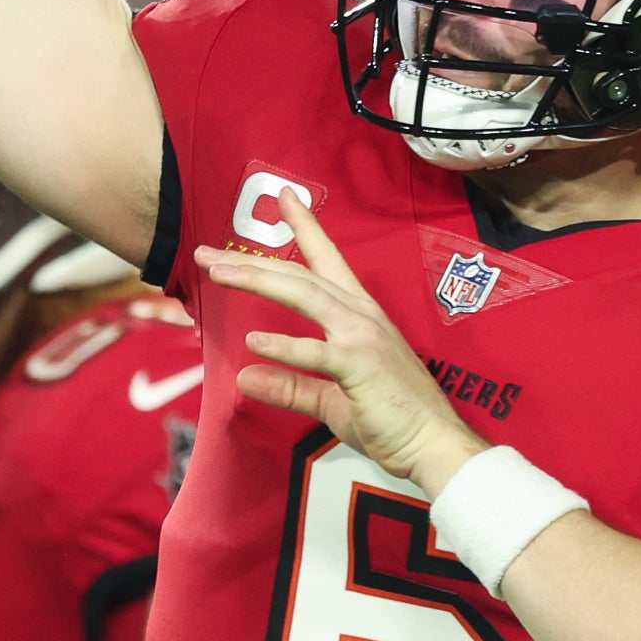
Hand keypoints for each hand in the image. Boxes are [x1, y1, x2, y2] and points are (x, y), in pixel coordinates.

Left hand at [197, 197, 485, 494]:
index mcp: (358, 316)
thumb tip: (245, 377)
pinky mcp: (362, 366)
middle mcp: (361, 316)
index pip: (327, 261)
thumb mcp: (331, 400)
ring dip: (259, 280)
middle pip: (300, 276)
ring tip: (218, 274)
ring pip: (305, 296)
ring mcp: (363, 337)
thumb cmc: (392, 421)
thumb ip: (290, 386)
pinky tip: (255, 340)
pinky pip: (318, 352)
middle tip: (207, 253)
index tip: (284, 196)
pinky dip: (286, 345)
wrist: (434, 445)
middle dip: (252, 261)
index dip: (306, 226)